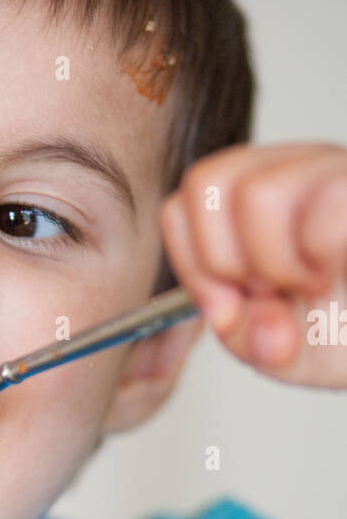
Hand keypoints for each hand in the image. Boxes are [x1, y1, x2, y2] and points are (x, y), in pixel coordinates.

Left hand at [160, 143, 346, 387]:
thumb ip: (245, 336)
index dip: (196, 262)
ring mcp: (341, 170)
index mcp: (263, 198)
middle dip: (228, 262)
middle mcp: (299, 169)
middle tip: (275, 292)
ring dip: (277, 263)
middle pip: (208, 184)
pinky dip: (321, 255)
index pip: (187, 201)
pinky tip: (338, 273)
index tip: (231, 306)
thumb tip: (239, 320)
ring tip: (315, 285)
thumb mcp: (288, 348)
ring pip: (259, 194)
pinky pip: (327, 210)